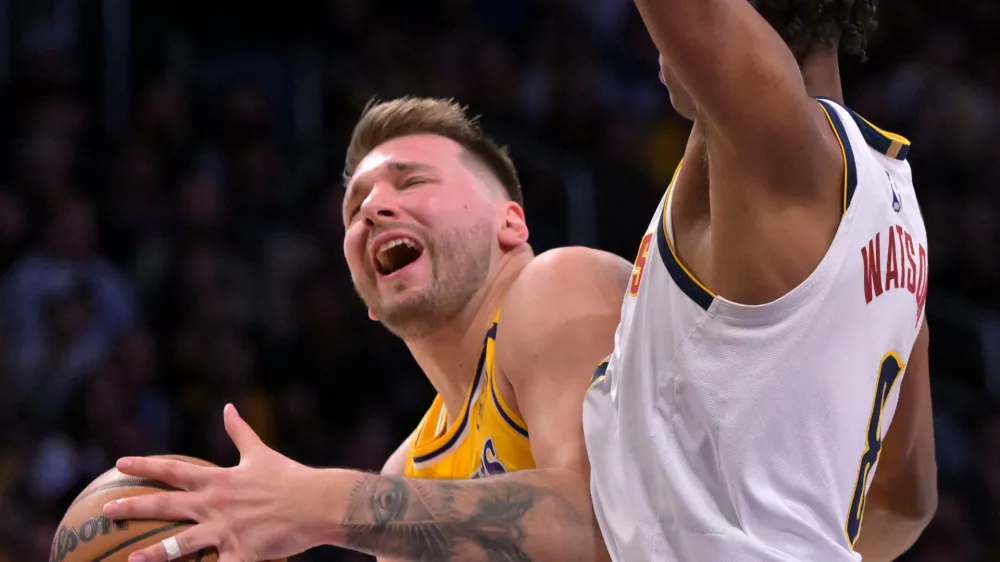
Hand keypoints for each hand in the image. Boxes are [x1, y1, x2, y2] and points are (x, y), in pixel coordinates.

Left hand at [103, 404, 323, 561]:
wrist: (319, 503)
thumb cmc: (290, 477)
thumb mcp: (261, 453)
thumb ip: (240, 432)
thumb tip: (228, 407)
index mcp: (220, 480)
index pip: (174, 470)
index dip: (146, 465)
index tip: (120, 463)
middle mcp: (217, 504)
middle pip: (167, 504)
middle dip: (134, 505)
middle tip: (106, 509)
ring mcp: (228, 530)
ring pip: (182, 543)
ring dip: (154, 552)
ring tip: (130, 558)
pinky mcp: (242, 553)